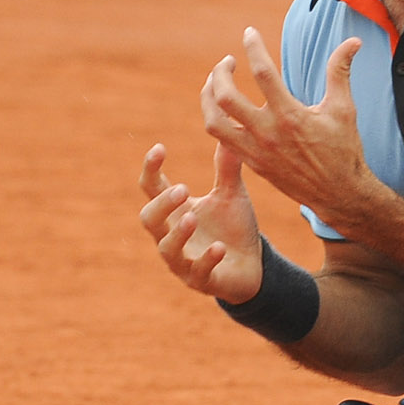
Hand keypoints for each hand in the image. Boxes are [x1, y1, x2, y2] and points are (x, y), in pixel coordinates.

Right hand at [138, 140, 261, 303]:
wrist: (254, 267)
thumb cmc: (233, 229)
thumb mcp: (232, 194)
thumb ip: (226, 166)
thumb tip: (228, 124)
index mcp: (175, 211)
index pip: (152, 188)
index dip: (151, 169)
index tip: (159, 148)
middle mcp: (172, 235)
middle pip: (149, 219)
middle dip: (162, 205)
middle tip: (182, 189)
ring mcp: (184, 261)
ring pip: (167, 249)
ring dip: (178, 234)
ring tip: (192, 217)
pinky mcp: (202, 281)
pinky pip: (198, 272)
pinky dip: (207, 260)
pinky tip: (219, 248)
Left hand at [203, 29, 370, 225]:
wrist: (339, 194)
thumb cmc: (344, 149)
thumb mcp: (343, 108)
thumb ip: (340, 71)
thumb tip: (354, 41)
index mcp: (290, 115)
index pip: (262, 73)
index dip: (253, 47)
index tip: (248, 33)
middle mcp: (268, 133)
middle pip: (226, 97)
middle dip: (220, 73)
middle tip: (227, 61)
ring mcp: (257, 151)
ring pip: (215, 122)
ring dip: (208, 98)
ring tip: (214, 83)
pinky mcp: (253, 163)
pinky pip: (223, 140)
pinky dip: (218, 120)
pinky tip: (224, 108)